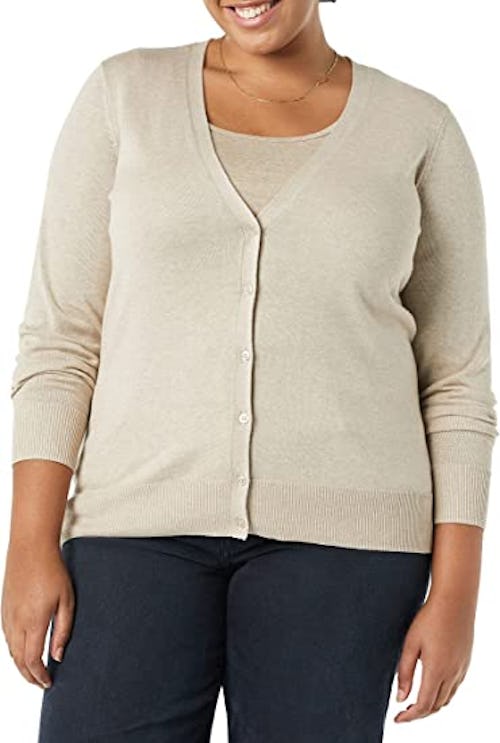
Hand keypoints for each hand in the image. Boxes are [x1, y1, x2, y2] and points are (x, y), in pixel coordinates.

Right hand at [1, 541, 74, 689]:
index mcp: (33, 621)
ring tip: (34, 670)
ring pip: (10, 650)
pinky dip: (14, 650)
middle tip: (42, 682)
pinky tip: (23, 650)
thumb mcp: (66, 600)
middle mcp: (16, 622)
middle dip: (29, 675)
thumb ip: (62, 630)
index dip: (39, 676)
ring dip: (20, 664)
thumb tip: (58, 655)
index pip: (32, 660)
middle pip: (18, 660)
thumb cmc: (52, 571)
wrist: (31, 548)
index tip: (48, 682)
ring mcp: (7, 615)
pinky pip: (7, 637)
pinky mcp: (4, 608)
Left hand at [394, 591, 473, 722]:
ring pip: (446, 698)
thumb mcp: (410, 644)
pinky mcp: (465, 662)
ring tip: (415, 702)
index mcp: (436, 671)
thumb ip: (404, 672)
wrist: (454, 601)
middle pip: (435, 706)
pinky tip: (432, 687)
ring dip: (431, 705)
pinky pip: (454, 687)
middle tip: (404, 712)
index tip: (397, 718)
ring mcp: (461, 668)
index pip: (423, 705)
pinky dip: (442, 694)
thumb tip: (400, 697)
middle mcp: (452, 674)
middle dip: (419, 713)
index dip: (409, 716)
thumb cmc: (429, 618)